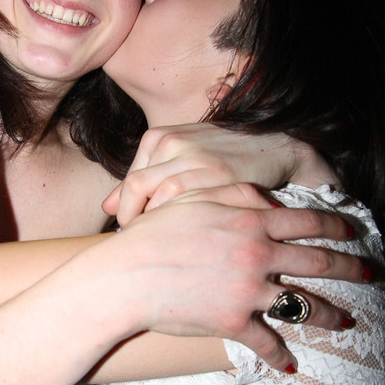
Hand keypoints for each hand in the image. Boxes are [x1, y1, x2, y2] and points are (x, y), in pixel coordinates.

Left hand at [102, 123, 331, 225]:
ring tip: (168, 246)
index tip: (137, 236)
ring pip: (158, 202)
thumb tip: (107, 205)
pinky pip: (187, 207)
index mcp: (160, 137)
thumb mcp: (182, 158)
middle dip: (134, 224)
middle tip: (146, 245)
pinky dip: (183, 226)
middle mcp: (173, 143)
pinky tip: (193, 239)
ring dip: (159, 228)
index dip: (127, 216)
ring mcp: (196, 158)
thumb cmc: (224, 156)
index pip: (127, 186)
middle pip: (135, 193)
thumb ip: (145, 178)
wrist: (277, 144)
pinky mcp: (220, 176)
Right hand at [119, 182, 364, 371]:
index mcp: (252, 222)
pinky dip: (281, 356)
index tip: (352, 232)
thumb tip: (268, 202)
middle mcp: (259, 255)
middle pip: (320, 263)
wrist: (127, 276)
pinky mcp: (234, 323)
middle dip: (352, 269)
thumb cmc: (155, 233)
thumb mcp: (195, 198)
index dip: (336, 226)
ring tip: (346, 323)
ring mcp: (250, 291)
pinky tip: (290, 365)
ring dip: (331, 316)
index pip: (308, 223)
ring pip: (304, 306)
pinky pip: (267, 342)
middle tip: (370, 274)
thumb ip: (236, 196)